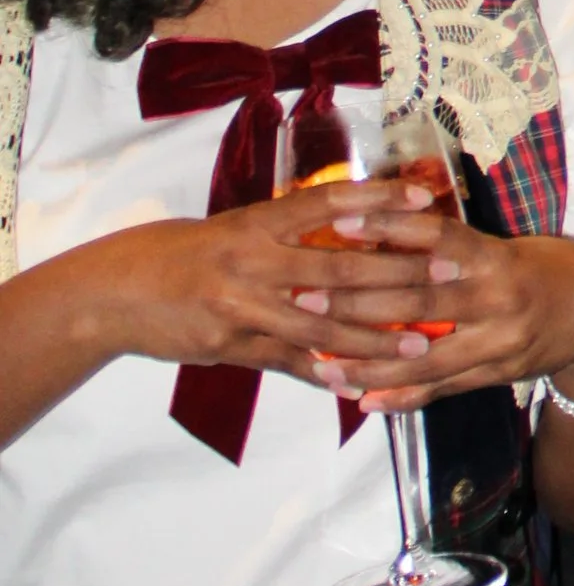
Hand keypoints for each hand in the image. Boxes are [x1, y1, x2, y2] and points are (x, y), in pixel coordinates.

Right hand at [83, 179, 461, 390]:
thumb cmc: (175, 253)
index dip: (379, 202)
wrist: (113, 293)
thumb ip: (279, 232)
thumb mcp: (229, 230)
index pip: (328, 205)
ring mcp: (242, 307)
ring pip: (321, 325)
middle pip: (339, 268)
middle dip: (398, 274)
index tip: (426, 203)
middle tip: (448, 274)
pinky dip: (323, 373)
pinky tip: (359, 384)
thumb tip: (337, 222)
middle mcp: (253, 261)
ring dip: (374, 337)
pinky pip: (287, 362)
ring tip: (419, 345)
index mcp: (255, 224)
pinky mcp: (231, 346)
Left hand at [283, 194, 573, 414]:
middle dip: (356, 301)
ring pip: (423, 357)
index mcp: (496, 258)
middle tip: (304, 297)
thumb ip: (451, 249)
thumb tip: (382, 231)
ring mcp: (498, 344)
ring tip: (321, 363)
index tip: (337, 223)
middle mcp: (498, 300)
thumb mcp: (504, 247)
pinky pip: (443, 390)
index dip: (386, 229)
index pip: (435, 238)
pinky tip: (365, 401)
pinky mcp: (497, 376)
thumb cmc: (543, 268)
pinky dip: (402, 397)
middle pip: (418, 300)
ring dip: (368, 363)